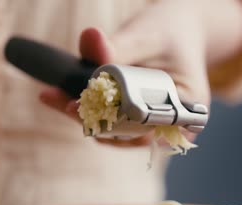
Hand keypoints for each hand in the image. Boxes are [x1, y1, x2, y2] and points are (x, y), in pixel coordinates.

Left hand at [40, 0, 241, 146]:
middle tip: (53, 97)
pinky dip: (88, 111)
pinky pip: (111, 125)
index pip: (143, 123)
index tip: (73, 105)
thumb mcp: (145, 36)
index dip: (108, 117)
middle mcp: (173, 128)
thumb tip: (89, 39)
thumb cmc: (169, 33)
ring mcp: (154, 129)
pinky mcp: (138, 124)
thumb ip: (117, 46)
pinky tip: (62, 97)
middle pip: (125, 134)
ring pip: (114, 133)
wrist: (179, 33)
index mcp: (188, 109)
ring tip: (53, 96)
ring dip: (84, 115)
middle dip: (88, 116)